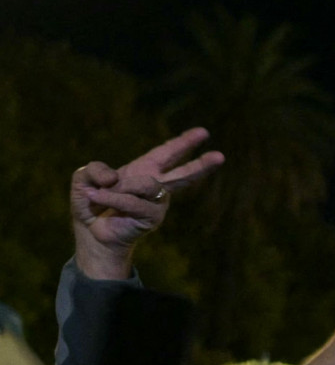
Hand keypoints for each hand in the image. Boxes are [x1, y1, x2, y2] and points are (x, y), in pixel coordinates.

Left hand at [70, 128, 225, 280]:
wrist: (90, 231)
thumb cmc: (91, 202)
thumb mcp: (84, 178)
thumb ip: (95, 169)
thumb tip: (116, 179)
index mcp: (143, 170)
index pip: (167, 153)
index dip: (184, 143)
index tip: (203, 133)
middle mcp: (155, 186)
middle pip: (183, 174)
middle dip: (201, 165)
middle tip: (221, 156)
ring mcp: (156, 204)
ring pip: (148, 185)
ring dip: (121, 188)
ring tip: (97, 194)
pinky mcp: (151, 219)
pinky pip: (132, 202)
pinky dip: (112, 200)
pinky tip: (96, 199)